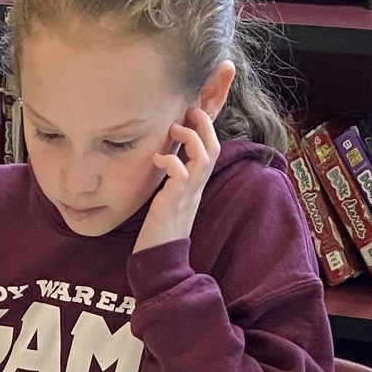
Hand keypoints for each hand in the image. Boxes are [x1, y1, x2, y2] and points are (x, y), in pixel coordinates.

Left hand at [133, 108, 220, 253]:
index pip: (212, 151)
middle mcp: (196, 189)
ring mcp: (186, 196)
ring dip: (190, 138)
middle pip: (214, 149)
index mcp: (196, 187)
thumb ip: (172, 181)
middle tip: (189, 110)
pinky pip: (180, 176)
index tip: (192, 113)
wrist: (159, 262)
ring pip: (203, 159)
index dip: (206, 130)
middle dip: (204, 125)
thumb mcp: (170, 200)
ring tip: (173, 129)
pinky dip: (171, 162)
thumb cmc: (159, 231)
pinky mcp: (172, 204)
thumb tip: (164, 160)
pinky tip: (158, 159)